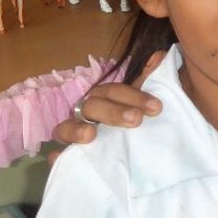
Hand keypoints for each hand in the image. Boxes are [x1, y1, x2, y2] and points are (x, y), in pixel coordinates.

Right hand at [48, 50, 165, 164]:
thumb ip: (150, 80)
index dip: (134, 96)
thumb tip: (160, 55)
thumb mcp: (142, 105)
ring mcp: (73, 136)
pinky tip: (61, 157)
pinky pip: (57, 157)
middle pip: (92, 106)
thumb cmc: (131, 125)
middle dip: (114, 111)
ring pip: (66, 127)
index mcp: (104, 100)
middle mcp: (85, 115)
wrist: (127, 162)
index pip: (114, 91)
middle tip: (136, 120)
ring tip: (90, 135)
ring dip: (76, 130)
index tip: (156, 107)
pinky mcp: (68, 159)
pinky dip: (57, 157)